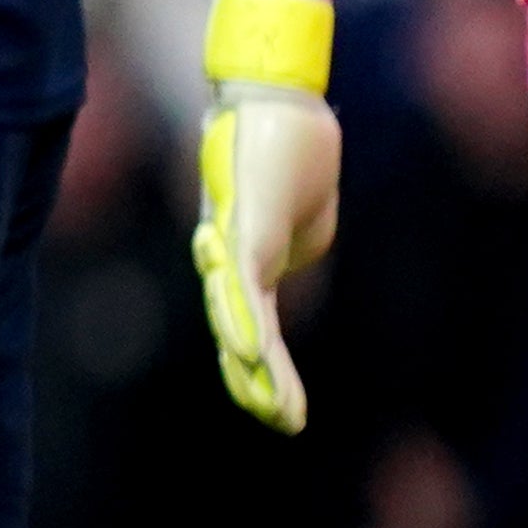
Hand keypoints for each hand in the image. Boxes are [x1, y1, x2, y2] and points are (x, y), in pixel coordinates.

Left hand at [194, 82, 339, 433]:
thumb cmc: (278, 152)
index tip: (285, 414)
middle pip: (241, 332)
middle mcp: (231, 257)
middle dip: (260, 382)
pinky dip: (245, 315)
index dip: (266, 371)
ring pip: (239, 315)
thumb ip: (289, 250)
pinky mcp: (240, 223)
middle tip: (282, 427)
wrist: (273, 100)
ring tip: (274, 410)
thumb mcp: (297, 216)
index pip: (254, 326)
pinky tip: (251, 350)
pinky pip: (241, 280)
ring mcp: (234, 242)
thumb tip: (283, 272)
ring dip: (256, 366)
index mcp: (247, 261)